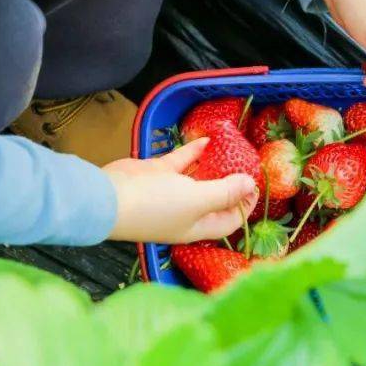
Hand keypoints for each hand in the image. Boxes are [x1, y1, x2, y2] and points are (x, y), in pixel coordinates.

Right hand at [102, 138, 257, 242]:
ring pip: (200, 178)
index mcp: (198, 226)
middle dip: (233, 184)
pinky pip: (182, 161)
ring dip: (215, 165)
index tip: (257, 186)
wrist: (109, 197)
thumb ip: (226, 192)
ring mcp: (171, 192)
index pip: (230, 221)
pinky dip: (195, 151)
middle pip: (217, 199)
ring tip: (233, 150)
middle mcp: (186, 212)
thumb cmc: (156, 205)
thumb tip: (250, 184)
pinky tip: (209, 139)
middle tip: (248, 164)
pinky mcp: (158, 173)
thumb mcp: (199, 200)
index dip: (245, 206)